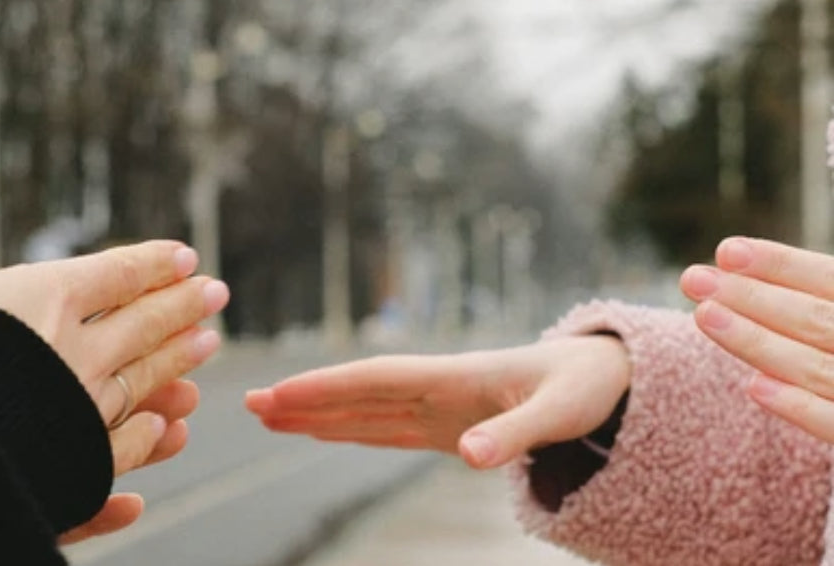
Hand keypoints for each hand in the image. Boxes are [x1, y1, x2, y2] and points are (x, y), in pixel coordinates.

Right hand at [0, 157, 228, 539]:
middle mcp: (81, 349)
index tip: (185, 256)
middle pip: (145, 322)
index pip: (118, 274)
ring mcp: (86, 405)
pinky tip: (169, 426)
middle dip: (183, 304)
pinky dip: (151, 433)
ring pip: (147, 375)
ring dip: (180, 357)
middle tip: (218, 292)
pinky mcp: (81, 457)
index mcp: (52, 299)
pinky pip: (126, 443)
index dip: (154, 264)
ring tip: (210, 341)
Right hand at [245, 335, 629, 468]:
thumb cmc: (585, 388)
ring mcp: (438, 406)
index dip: (325, 388)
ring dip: (318, 413)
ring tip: (270, 415)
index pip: (374, 380)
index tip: (280, 395)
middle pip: (357, 393)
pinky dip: (351, 429)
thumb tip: (468, 455)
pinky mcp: (447, 425)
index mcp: (453, 378)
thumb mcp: (560, 412)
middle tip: (248, 402)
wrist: (606, 377)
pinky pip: (387, 427)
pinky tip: (326, 430)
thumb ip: (515, 433)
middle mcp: (435, 389)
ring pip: (365, 409)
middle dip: (304, 399)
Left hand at [680, 237, 833, 442]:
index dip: (783, 265)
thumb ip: (821, 305)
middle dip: (752, 297)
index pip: (833, 282)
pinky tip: (755, 388)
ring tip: (704, 316)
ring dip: (758, 342)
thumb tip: (741, 270)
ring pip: (818, 368)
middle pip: (819, 321)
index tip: (726, 251)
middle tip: (693, 279)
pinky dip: (800, 407)